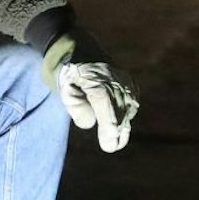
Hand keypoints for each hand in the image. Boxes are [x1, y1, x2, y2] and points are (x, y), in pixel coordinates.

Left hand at [43, 28, 138, 151]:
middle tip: (110, 147)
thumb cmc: (72, 77)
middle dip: (117, 132)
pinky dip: (126, 115)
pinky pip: (132, 105)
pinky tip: (119, 122)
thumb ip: (76, 108)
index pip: (106, 106)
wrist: (84, 53)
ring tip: (114, 139)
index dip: (110, 127)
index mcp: (96, 82)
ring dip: (123, 125)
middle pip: (120, 112)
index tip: (109, 145)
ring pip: (129, 110)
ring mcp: (126, 82)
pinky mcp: (132, 84)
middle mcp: (115, 81)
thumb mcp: (66, 92)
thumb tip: (91, 123)